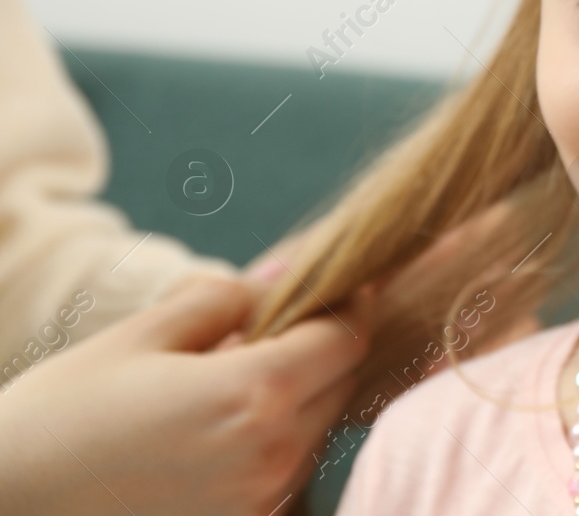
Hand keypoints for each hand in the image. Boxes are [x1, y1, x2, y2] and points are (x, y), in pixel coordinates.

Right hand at [0, 275, 372, 515]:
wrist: (3, 509)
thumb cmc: (60, 419)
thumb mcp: (140, 337)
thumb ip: (223, 300)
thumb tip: (279, 280)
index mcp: (253, 395)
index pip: (345, 339)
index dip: (349, 306)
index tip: (343, 285)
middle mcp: (270, 456)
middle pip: (339, 386)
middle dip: (321, 350)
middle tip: (280, 328)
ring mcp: (258, 505)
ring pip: (315, 432)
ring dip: (298, 400)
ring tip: (234, 382)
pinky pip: (284, 476)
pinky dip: (272, 444)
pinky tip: (220, 430)